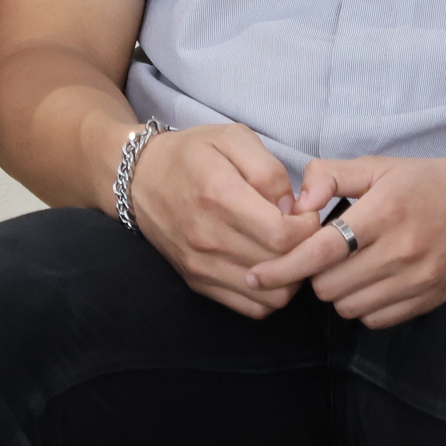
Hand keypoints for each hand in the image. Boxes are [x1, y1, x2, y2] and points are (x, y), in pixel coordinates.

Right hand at [125, 123, 318, 317]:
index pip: (282, 235)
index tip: (305, 214)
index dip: (308, 228)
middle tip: (301, 233)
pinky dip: (270, 294)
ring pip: (272, 295)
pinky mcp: (197, 282)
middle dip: (305, 251)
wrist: (138, 178)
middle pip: (280, 266)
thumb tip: (291, 210)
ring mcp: (201, 264)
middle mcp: (207, 236)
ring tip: (286, 251)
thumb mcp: (231, 137)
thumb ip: (269, 170)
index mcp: (218, 195)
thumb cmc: (190, 154)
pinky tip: (268, 267)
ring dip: (291, 277)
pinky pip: (252, 308)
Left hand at [248, 147, 445, 327]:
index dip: (282, 267)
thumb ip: (328, 176)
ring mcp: (420, 280)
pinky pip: (378, 320)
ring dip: (336, 292)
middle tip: (319, 255)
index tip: (255, 275)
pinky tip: (367, 282)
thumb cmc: (425, 180)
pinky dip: (363, 307)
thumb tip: (295, 205)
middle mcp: (402, 252)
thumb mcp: (376, 165)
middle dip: (312, 274)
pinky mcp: (432, 299)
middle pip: (328, 286)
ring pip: (350, 307)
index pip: (320, 252)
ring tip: (345, 267)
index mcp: (382, 213)